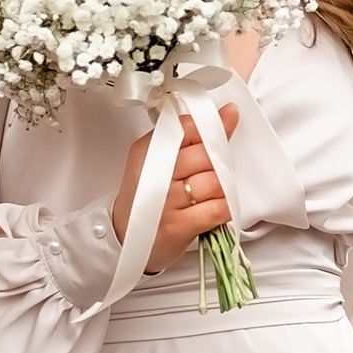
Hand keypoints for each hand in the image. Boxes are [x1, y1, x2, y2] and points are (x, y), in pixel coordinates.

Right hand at [116, 105, 239, 274]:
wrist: (123, 240)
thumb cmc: (147, 198)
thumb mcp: (160, 159)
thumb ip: (192, 137)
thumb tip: (229, 112)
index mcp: (148, 149)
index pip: (189, 126)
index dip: (209, 132)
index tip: (215, 138)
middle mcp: (154, 173)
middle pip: (205, 155)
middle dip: (218, 164)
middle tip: (213, 173)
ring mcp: (166, 201)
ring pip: (214, 181)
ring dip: (221, 189)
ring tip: (210, 194)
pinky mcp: (178, 226)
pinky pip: (217, 209)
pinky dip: (223, 208)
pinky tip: (213, 210)